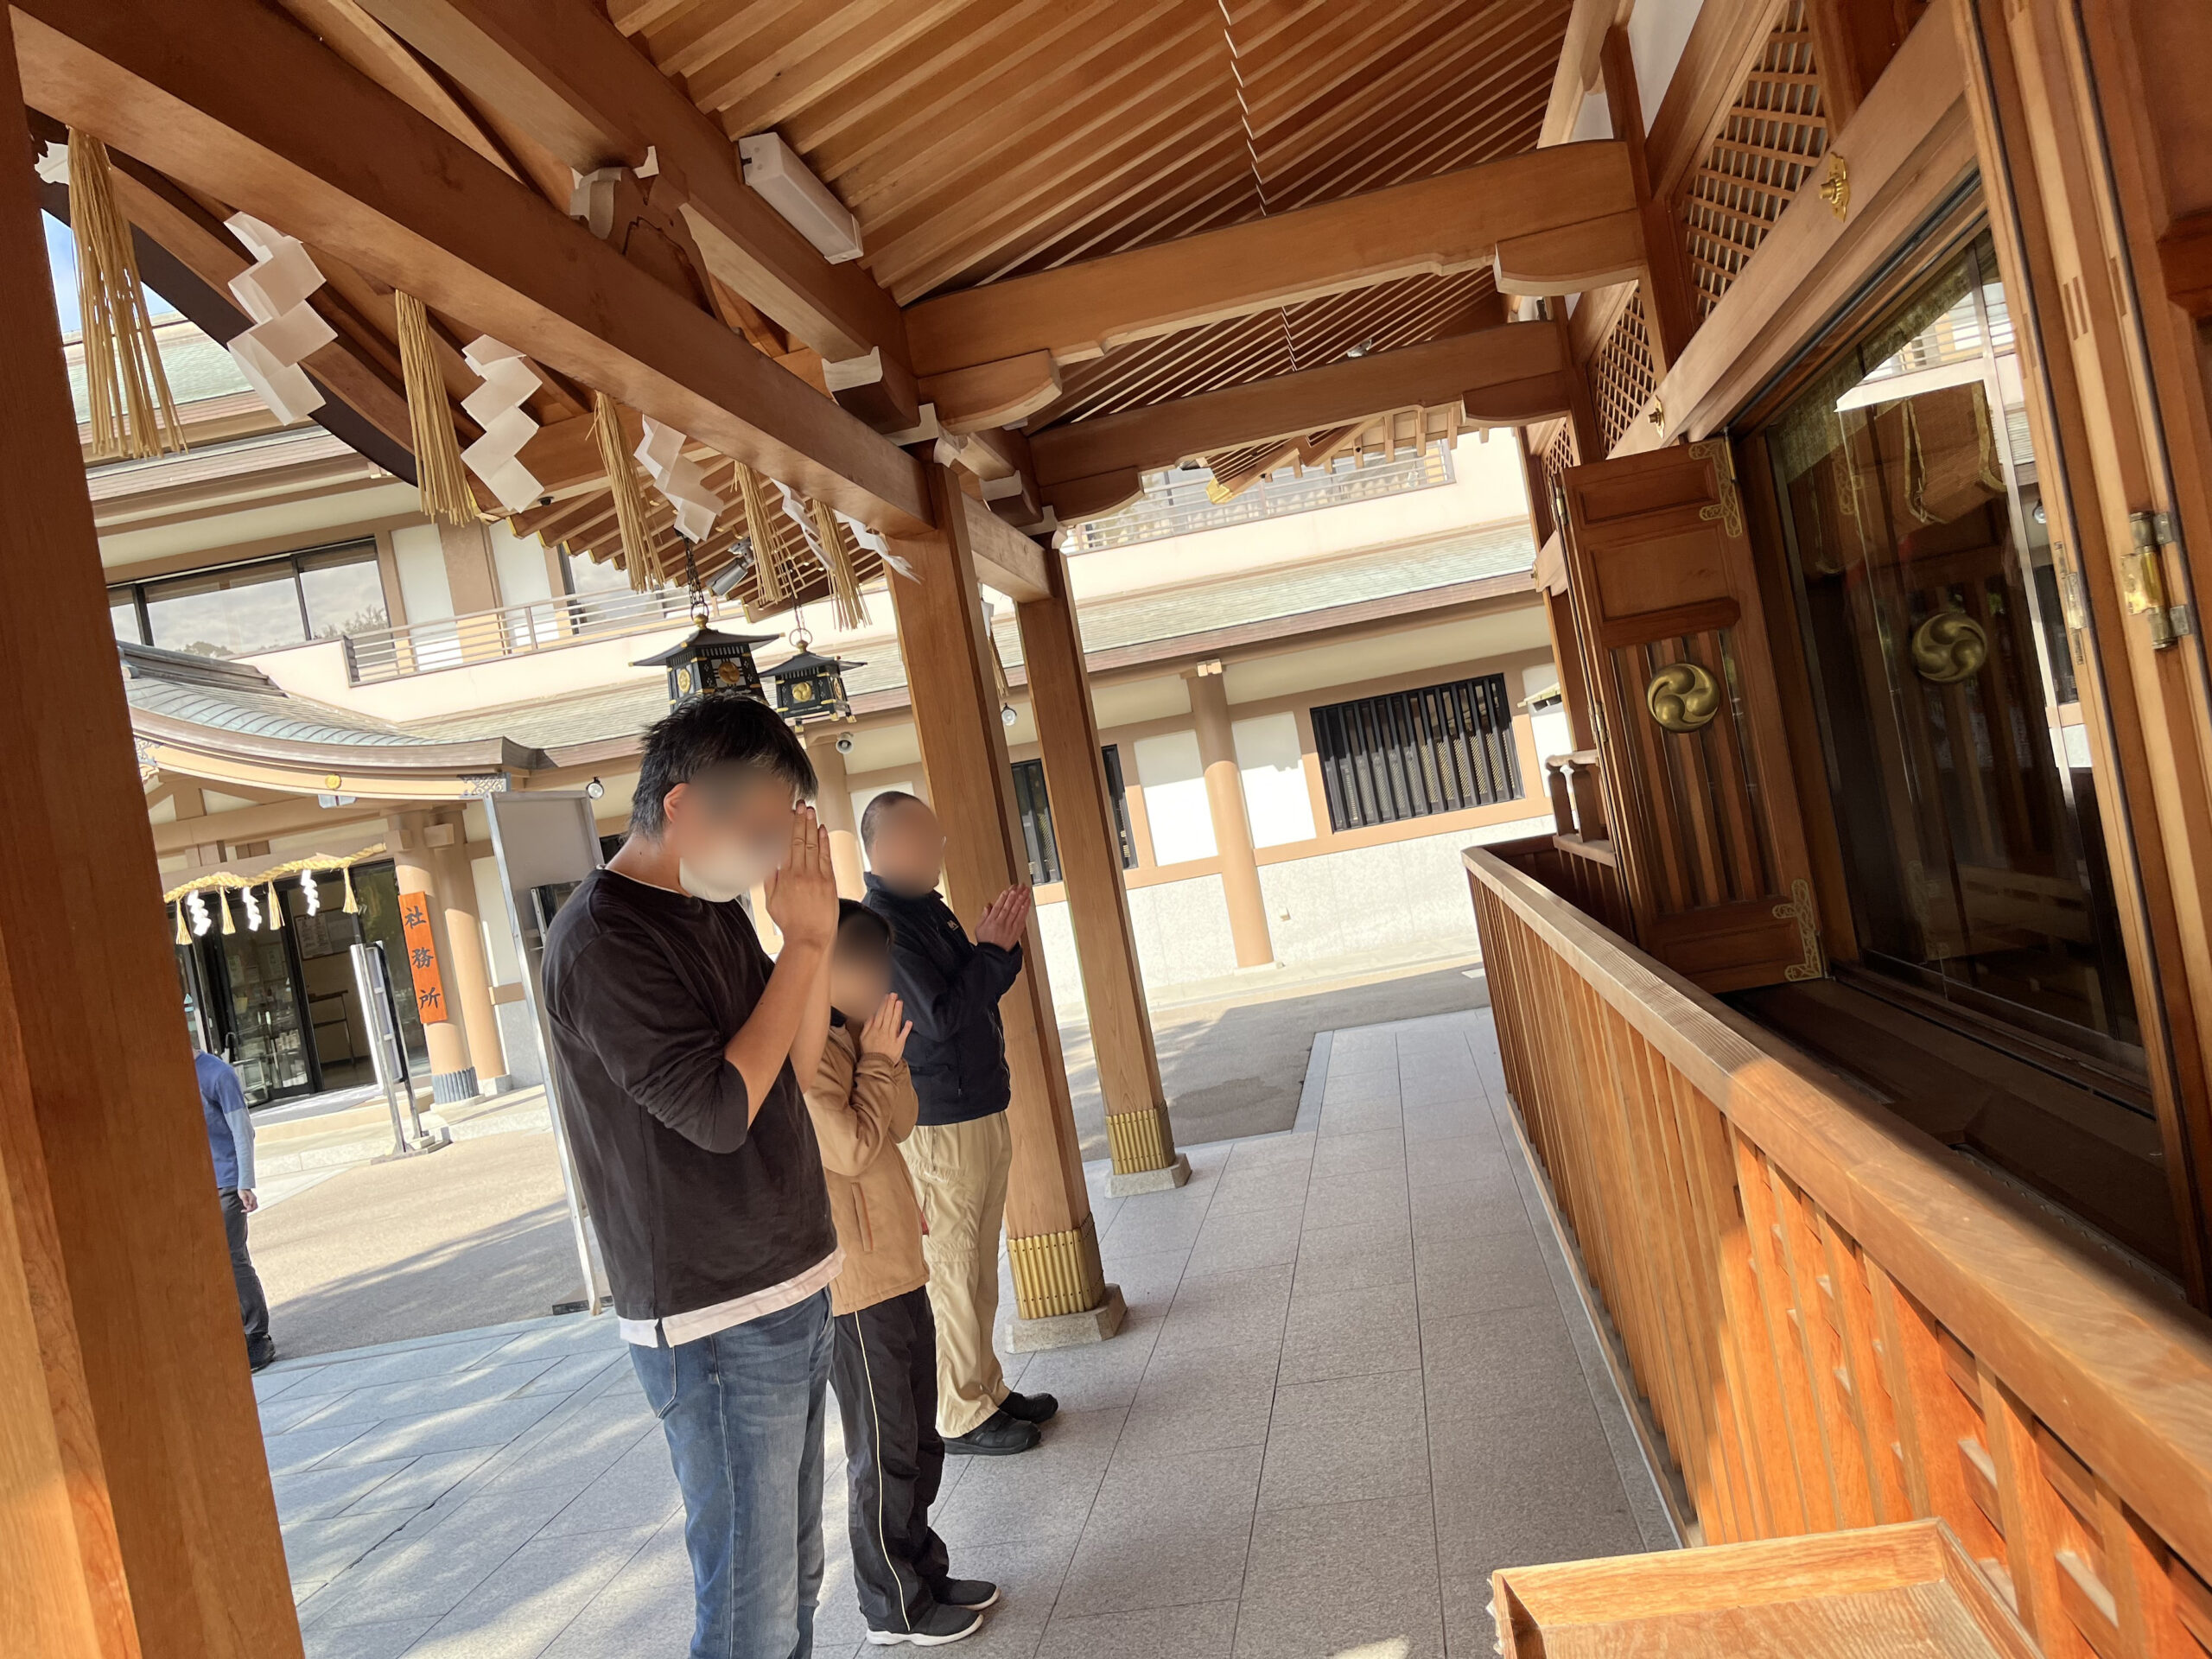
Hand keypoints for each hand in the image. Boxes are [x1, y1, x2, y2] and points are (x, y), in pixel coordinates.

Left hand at [238, 1189, 258, 1212]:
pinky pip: (253, 1205)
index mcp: (253, 1199)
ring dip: (250, 1209)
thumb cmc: (242, 1191)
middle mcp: (255, 1199)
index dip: (247, 1210)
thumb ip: (246, 1202)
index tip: (242, 1210)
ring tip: (245, 1209)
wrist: (243, 1187)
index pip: (252, 1207)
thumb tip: (248, 1208)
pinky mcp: (253, 1199)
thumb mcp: (243, 1197)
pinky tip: (246, 1207)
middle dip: (249, 1210)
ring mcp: (254, 1199)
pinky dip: (250, 1207)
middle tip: (243, 1210)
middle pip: (255, 1208)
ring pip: (255, 1207)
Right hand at [764, 805, 837, 951]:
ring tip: (811, 812)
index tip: (791, 814)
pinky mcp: (829, 882)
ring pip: (814, 846)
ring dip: (813, 827)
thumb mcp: (772, 902)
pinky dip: (824, 842)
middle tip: (802, 805)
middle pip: (801, 841)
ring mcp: (817, 877)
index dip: (791, 827)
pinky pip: (826, 857)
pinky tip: (822, 831)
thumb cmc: (791, 923)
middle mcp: (801, 874)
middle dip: (802, 821)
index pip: (788, 845)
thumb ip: (770, 881)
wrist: (810, 938)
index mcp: (785, 877)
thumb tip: (769, 864)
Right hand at [859, 993, 911, 1061]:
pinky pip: (903, 1035)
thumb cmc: (869, 1050)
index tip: (886, 997)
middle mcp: (884, 1031)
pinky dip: (906, 1029)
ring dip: (898, 1012)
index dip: (884, 1005)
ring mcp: (892, 1037)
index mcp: (875, 1029)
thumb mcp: (863, 1037)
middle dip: (891, 1004)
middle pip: (888, 1016)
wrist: (876, 1065)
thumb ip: (868, 1025)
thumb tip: (871, 1015)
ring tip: (900, 1002)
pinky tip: (909, 1022)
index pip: (880, 1014)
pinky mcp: (899, 1044)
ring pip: (895, 1022)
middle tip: (894, 995)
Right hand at [974, 884, 1031, 949]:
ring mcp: (1010, 927)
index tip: (1009, 889)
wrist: (993, 955)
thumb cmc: (986, 942)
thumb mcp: (979, 927)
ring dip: (1022, 900)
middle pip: (1010, 906)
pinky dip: (1024, 911)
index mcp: (992, 920)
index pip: (999, 905)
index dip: (1005, 896)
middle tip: (1020, 886)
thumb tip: (988, 906)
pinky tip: (1027, 904)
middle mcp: (1002, 922)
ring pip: (1017, 911)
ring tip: (1026, 892)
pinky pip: (1021, 919)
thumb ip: (984, 915)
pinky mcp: (1016, 931)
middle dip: (1016, 895)